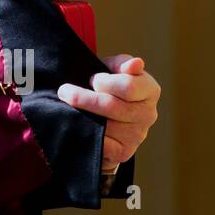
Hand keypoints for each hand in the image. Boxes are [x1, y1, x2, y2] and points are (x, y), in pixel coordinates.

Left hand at [57, 54, 159, 170]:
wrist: (105, 115)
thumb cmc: (109, 86)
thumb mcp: (113, 69)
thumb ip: (122, 63)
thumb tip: (135, 63)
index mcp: (150, 90)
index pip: (128, 86)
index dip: (105, 82)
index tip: (92, 79)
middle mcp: (148, 114)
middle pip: (112, 106)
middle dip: (83, 97)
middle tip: (64, 91)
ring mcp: (137, 135)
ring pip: (104, 126)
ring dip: (80, 115)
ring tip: (67, 106)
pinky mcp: (124, 151)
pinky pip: (102, 144)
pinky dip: (85, 133)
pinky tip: (75, 124)